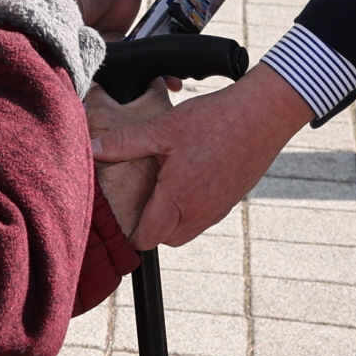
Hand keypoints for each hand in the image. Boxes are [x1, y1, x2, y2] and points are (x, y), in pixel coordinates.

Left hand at [92, 68, 315, 247]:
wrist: (263, 116)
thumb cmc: (213, 120)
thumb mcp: (163, 128)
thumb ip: (125, 143)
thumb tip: (92, 149)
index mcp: (177, 198)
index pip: (146, 238)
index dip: (131, 231)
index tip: (123, 212)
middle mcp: (198, 212)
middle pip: (164, 239)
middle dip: (150, 225)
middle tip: (141, 195)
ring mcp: (218, 209)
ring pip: (185, 231)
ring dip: (171, 219)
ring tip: (164, 186)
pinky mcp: (231, 201)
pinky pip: (204, 218)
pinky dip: (191, 209)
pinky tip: (188, 179)